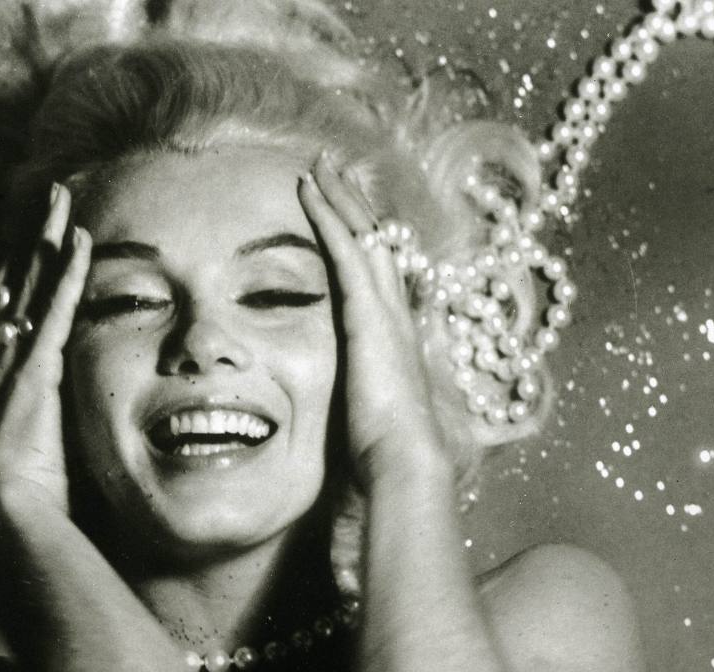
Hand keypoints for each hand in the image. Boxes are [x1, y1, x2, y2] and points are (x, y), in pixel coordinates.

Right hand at [0, 183, 91, 512]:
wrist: (4, 513)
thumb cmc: (19, 490)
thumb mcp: (28, 441)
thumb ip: (37, 411)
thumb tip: (53, 403)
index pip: (4, 308)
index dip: (16, 270)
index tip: (30, 240)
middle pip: (12, 283)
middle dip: (30, 238)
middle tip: (46, 199)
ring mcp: (9, 359)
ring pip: (29, 284)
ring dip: (46, 238)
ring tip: (59, 199)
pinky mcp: (33, 368)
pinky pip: (52, 308)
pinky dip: (66, 272)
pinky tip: (79, 240)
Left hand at [298, 152, 448, 486]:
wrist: (404, 464)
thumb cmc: (387, 454)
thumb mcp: (373, 416)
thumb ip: (365, 399)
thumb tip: (356, 409)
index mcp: (397, 338)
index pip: (382, 276)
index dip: (367, 242)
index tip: (351, 218)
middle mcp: (398, 315)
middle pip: (378, 243)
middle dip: (356, 205)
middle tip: (336, 170)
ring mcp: (386, 310)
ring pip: (365, 235)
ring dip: (341, 197)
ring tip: (320, 165)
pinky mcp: (367, 313)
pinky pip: (346, 249)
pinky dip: (328, 215)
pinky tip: (308, 188)